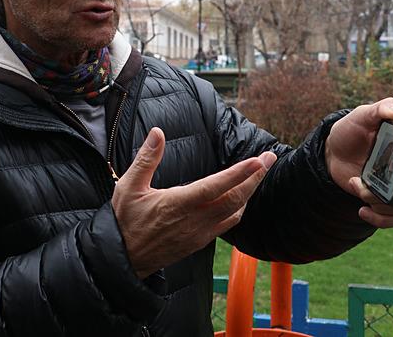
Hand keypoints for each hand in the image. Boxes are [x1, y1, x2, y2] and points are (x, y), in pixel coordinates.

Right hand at [112, 127, 276, 278]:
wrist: (123, 260)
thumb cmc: (124, 221)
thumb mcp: (129, 186)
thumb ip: (147, 158)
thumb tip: (158, 132)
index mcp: (178, 204)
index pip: (215, 186)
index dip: (239, 173)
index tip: (258, 160)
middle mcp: (194, 220)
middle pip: (235, 199)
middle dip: (255, 178)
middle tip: (269, 158)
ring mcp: (199, 233)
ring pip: (235, 213)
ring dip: (250, 193)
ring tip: (258, 174)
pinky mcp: (199, 242)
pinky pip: (227, 224)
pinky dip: (238, 208)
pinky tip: (239, 199)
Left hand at [325, 98, 392, 227]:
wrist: (332, 150)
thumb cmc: (350, 130)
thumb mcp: (362, 114)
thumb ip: (381, 108)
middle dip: (390, 195)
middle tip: (367, 188)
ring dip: (380, 205)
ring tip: (358, 189)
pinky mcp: (383, 199)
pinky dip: (381, 221)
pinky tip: (361, 210)